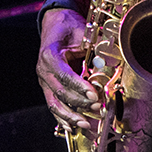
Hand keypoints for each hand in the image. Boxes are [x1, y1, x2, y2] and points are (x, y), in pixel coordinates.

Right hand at [36, 8, 99, 128]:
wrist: (55, 25)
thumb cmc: (69, 28)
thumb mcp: (82, 33)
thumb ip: (94, 48)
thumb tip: (108, 63)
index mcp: (49, 55)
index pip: (63, 75)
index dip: (78, 86)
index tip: (93, 94)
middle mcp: (43, 70)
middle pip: (60, 92)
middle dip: (80, 103)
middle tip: (98, 107)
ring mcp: (44, 81)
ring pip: (54, 103)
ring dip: (70, 115)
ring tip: (85, 123)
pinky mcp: (47, 88)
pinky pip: (53, 105)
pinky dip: (62, 118)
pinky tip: (71, 126)